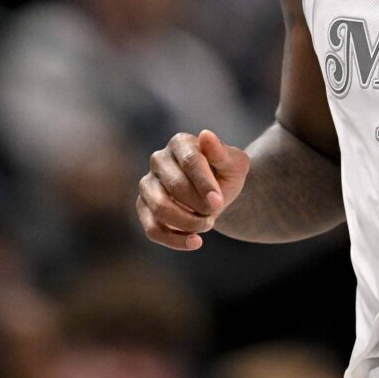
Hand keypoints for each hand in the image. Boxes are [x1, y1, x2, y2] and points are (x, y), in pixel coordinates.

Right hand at [136, 129, 249, 249]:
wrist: (217, 196)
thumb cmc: (226, 175)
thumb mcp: (235, 165)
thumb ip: (222, 153)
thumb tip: (205, 135)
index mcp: (180, 143)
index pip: (190, 161)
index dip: (205, 184)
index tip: (218, 202)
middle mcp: (158, 160)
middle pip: (176, 186)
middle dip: (200, 205)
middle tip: (216, 210)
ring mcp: (147, 184)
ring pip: (161, 209)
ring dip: (188, 222)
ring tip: (207, 224)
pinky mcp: (143, 207)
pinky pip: (152, 229)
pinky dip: (175, 240)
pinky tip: (195, 242)